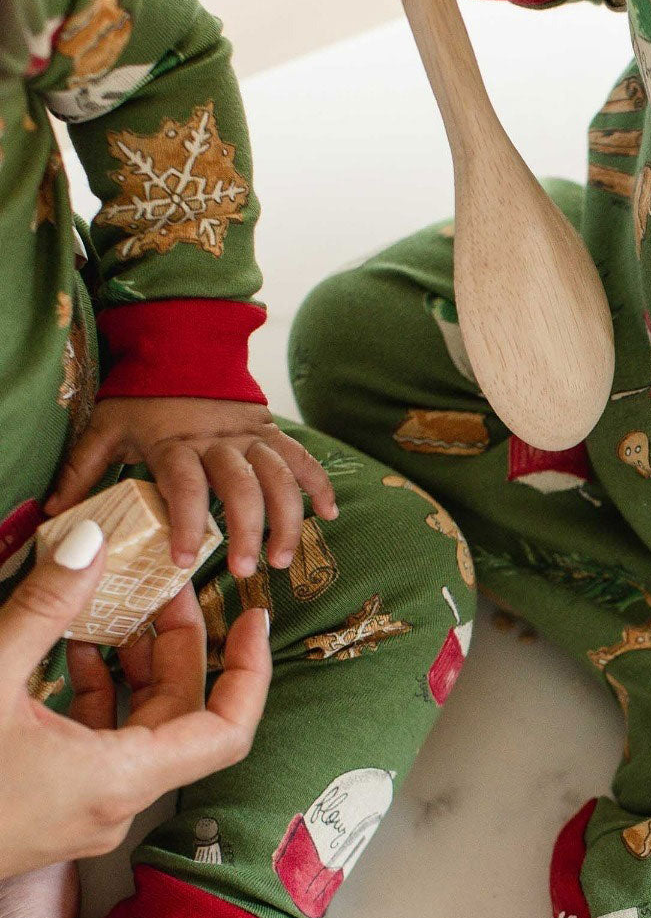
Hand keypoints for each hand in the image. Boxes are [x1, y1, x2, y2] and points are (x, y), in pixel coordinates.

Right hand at [0, 520, 271, 878]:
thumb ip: (44, 607)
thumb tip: (90, 541)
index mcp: (118, 780)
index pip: (228, 730)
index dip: (251, 671)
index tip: (253, 618)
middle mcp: (113, 802)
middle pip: (184, 716)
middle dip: (180, 645)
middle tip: (166, 585)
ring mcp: (83, 808)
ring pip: (140, 727)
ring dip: (136, 665)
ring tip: (121, 606)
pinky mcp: (52, 804)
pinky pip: (100, 741)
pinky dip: (98, 692)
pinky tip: (74, 649)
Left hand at [43, 398, 337, 578]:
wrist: (181, 346)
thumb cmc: (142, 396)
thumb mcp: (105, 428)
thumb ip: (82, 468)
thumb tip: (54, 512)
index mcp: (175, 441)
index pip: (185, 486)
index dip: (187, 523)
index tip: (186, 561)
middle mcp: (217, 439)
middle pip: (241, 487)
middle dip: (247, 531)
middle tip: (245, 571)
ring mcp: (249, 434)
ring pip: (278, 477)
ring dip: (286, 519)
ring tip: (282, 558)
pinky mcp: (271, 430)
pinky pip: (301, 457)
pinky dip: (319, 484)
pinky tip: (328, 514)